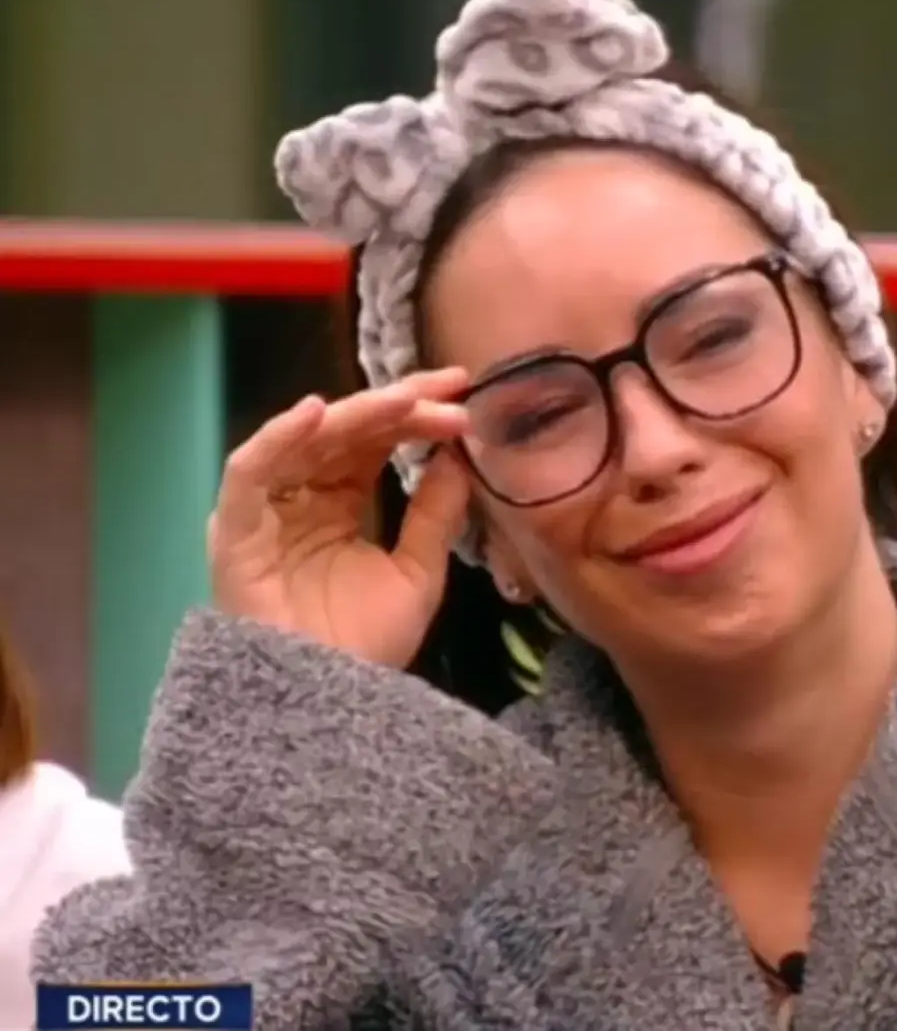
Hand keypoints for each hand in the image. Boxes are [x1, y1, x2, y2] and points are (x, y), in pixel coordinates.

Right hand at [207, 368, 473, 666]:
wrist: (328, 706)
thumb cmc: (367, 647)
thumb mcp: (419, 572)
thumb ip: (436, 512)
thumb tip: (459, 452)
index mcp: (340, 503)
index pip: (376, 441)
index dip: (416, 413)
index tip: (464, 392)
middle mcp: (300, 497)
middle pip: (346, 431)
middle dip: (398, 406)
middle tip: (447, 388)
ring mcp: (266, 510)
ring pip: (308, 441)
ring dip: (357, 415)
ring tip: (405, 400)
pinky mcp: (235, 530)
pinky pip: (249, 473)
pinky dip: (278, 438)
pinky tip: (316, 413)